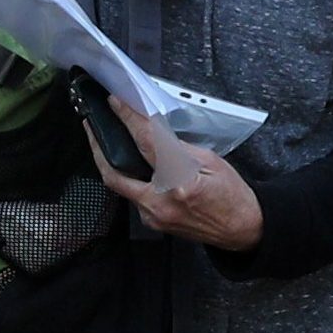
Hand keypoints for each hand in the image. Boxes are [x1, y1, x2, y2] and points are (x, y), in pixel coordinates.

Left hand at [101, 99, 260, 249]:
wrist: (242, 228)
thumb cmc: (232, 195)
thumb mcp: (210, 160)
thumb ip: (178, 147)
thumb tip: (154, 130)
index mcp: (179, 182)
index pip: (146, 143)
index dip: (128, 119)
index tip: (116, 104)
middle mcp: (161, 202)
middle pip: (115, 173)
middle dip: (97, 147)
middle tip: (89, 126)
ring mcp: (155, 216)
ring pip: (121, 186)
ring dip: (110, 163)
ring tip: (104, 142)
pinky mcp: (154, 223)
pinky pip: (133, 197)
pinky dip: (129, 179)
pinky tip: (130, 166)